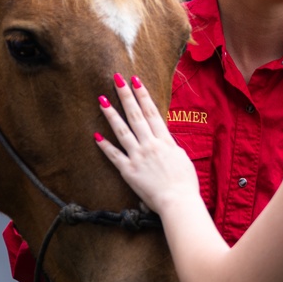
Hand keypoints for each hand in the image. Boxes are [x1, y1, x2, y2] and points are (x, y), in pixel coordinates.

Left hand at [94, 73, 199, 217]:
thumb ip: (171, 147)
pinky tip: (96, 135)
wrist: (179, 201)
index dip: (143, 95)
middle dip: (126, 96)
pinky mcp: (129, 171)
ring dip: (111, 114)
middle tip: (116, 80)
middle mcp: (150, 145)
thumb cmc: (185, 183)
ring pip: (122, 131)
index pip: (152, 113)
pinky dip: (105, 146)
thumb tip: (165, 139)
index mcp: (165, 141)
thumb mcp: (183, 159)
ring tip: (101, 100)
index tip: (135, 81)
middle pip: (135, 116)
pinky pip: (114, 156)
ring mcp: (138, 157)